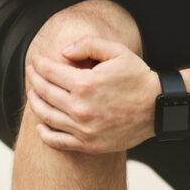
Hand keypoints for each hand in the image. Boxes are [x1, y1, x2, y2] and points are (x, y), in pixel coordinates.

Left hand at [25, 35, 161, 152]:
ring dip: (35, 103)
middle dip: (34, 80)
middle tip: (31, 73)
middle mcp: (80, 108)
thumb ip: (87, 45)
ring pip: (46, 116)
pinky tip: (41, 125)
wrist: (158, 107)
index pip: (49, 72)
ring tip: (33, 94)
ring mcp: (83, 129)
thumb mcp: (117, 51)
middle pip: (44, 92)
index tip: (36, 60)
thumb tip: (62, 52)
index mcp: (85, 84)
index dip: (38, 64)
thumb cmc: (137, 77)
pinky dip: (44, 133)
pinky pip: (57, 141)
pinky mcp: (88, 144)